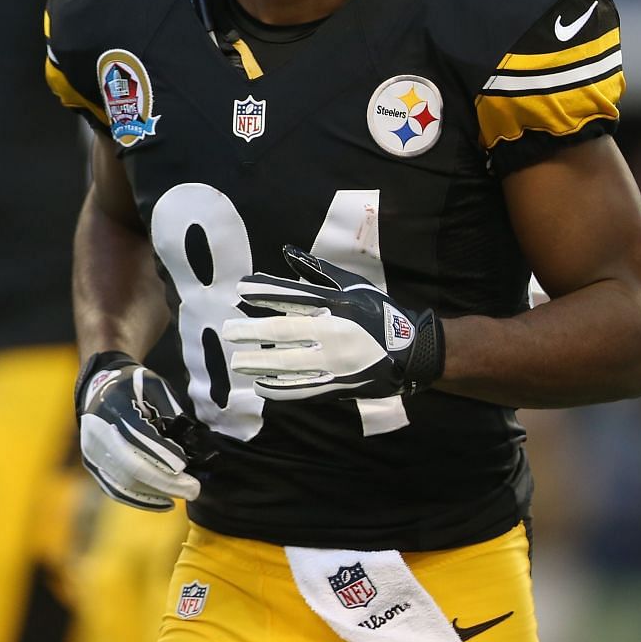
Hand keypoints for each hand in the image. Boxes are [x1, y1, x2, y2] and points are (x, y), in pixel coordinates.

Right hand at [75, 352, 207, 510]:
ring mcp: (92, 452)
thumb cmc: (133, 386)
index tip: (184, 465)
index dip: (162, 454)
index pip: (137, 437)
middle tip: (194, 489)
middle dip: (165, 481)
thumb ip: (169, 410)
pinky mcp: (93, 466)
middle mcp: (98, 433)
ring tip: (185, 494)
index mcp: (113, 407)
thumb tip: (186, 444)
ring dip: (157, 493)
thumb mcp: (153, 386)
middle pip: (131, 467)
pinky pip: (116, 489)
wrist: (98, 388)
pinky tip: (165, 502)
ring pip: (124, 483)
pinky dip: (142, 499)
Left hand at [223, 247, 444, 401]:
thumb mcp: (353, 285)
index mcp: (337, 306)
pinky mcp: (337, 386)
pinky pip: (301, 389)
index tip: (240, 290)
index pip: (293, 297)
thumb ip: (319, 271)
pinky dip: (279, 388)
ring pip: (288, 364)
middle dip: (252, 331)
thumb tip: (288, 252)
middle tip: (228, 331)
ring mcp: (334, 363)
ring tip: (237, 361)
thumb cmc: (378, 313)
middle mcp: (333, 333)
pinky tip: (261, 385)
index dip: (264, 292)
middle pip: (283, 332)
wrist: (412, 352)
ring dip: (259, 362)